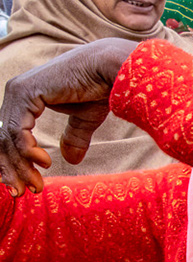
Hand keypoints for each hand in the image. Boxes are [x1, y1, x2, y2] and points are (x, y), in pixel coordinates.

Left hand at [0, 38, 138, 193]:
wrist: (113, 69)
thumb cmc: (102, 88)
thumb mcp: (84, 119)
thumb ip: (73, 137)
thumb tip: (70, 159)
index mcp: (26, 98)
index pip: (10, 135)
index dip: (16, 163)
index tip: (27, 186)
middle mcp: (17, 93)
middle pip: (2, 139)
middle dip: (11, 169)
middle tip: (22, 192)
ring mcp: (18, 92)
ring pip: (7, 139)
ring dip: (20, 166)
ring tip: (35, 185)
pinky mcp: (25, 94)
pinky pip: (17, 130)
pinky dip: (27, 151)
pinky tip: (44, 163)